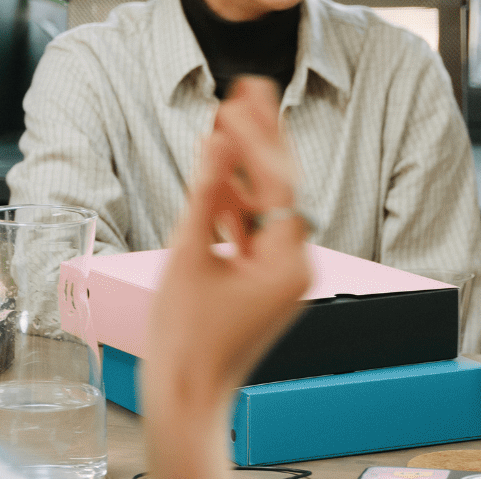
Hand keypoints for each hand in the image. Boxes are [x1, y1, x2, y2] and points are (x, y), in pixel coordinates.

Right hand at [141, 76, 311, 478]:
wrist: (185, 396)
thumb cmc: (184, 339)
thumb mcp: (189, 254)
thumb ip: (206, 192)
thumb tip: (220, 139)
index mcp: (288, 263)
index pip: (280, 182)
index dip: (259, 134)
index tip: (240, 95)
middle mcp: (295, 266)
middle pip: (282, 186)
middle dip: (262, 136)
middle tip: (249, 85)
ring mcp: (281, 274)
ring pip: (267, 204)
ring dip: (246, 164)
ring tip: (229, 113)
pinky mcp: (263, 280)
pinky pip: (254, 228)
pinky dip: (235, 200)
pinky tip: (216, 168)